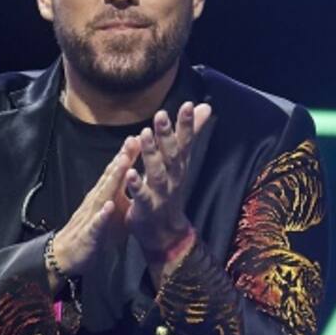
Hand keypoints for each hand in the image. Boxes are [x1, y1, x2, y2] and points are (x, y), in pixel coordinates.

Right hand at [49, 137, 139, 286]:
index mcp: (105, 195)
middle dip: (122, 159)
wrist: (69, 255)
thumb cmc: (95, 231)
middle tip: (134, 141)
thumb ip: (126, 193)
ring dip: (113, 179)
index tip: (139, 137)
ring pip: (103, 194)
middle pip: (110, 176)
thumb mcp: (115, 210)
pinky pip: (96, 223)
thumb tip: (143, 178)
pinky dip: (102, 214)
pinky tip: (108, 206)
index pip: (116, 171)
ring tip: (124, 163)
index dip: (127, 155)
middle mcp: (97, 200)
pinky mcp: (89, 234)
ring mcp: (91, 215)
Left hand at [124, 102, 211, 263]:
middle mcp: (173, 177)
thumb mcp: (181, 159)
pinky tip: (129, 174)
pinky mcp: (147, 207)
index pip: (185, 141)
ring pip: (156, 172)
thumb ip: (190, 133)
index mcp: (179, 164)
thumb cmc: (170, 188)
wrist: (165, 230)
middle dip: (167, 135)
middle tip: (161, 115)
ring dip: (151, 154)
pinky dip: (136, 185)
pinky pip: (142, 196)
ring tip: (144, 134)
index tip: (187, 104)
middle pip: (172, 155)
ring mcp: (161, 193)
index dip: (187, 124)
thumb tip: (206, 106)